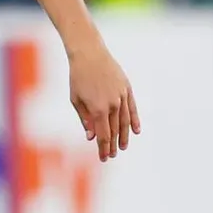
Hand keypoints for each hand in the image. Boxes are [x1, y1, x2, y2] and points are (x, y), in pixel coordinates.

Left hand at [67, 44, 138, 161]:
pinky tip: (136, 131)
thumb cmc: (78, 77)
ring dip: (124, 136)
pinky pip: (132, 108)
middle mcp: (112, 105)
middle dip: (112, 144)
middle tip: (111, 155)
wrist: (89, 54)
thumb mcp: (76, 99)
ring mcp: (121, 96)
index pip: (103, 135)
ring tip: (122, 147)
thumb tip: (92, 137)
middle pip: (114, 130)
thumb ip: (85, 119)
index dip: (103, 148)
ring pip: (125, 121)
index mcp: (98, 109)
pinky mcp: (127, 89)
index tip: (103, 157)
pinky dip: (134, 120)